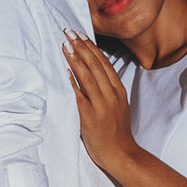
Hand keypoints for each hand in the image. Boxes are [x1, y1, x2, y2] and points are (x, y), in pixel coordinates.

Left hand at [63, 31, 134, 173]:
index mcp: (118, 91)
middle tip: (68, 32)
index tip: (80, 35)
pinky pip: (79, 95)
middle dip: (81, 46)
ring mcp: (101, 105)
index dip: (91, 47)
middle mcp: (111, 95)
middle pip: (95, 65)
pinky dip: (72, 81)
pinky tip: (65, 70)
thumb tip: (92, 74)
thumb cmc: (116, 132)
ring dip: (75, 58)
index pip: (104, 63)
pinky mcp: (90, 116)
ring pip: (87, 76)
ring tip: (65, 45)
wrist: (121, 154)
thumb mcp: (117, 106)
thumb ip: (107, 91)